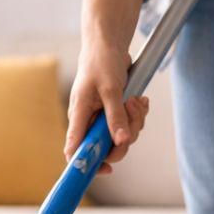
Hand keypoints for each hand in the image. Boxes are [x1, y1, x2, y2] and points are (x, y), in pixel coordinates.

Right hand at [66, 47, 149, 175]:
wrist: (108, 44)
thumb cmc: (101, 62)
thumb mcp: (110, 89)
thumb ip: (115, 117)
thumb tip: (121, 142)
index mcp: (78, 118)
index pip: (74, 151)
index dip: (87, 165)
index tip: (107, 169)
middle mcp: (88, 123)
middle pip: (106, 148)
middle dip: (124, 137)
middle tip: (132, 115)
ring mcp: (102, 119)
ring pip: (121, 137)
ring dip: (134, 122)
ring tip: (135, 100)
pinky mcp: (114, 113)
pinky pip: (128, 125)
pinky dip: (137, 115)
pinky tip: (139, 100)